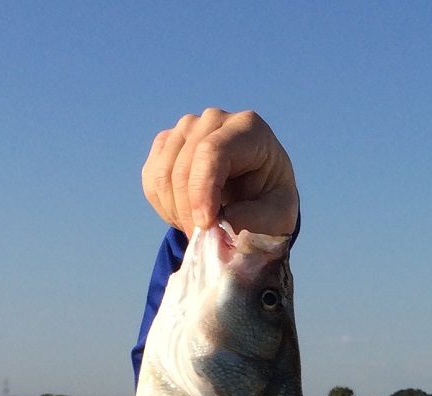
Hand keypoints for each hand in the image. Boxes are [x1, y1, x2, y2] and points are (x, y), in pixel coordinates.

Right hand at [141, 108, 298, 236]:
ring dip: (177, 211)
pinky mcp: (166, 143)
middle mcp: (214, 120)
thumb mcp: (279, 216)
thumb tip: (224, 219)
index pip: (212, 152)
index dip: (202, 190)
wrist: (255, 194)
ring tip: (198, 228)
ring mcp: (186, 128)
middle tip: (202, 239)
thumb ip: (258, 219)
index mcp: (249, 129)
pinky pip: (152, 179)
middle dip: (189, 211)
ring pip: (163, 174)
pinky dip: (165, 206)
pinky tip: (187, 213)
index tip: (204, 225)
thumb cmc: (270, 203)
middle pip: (183, 166)